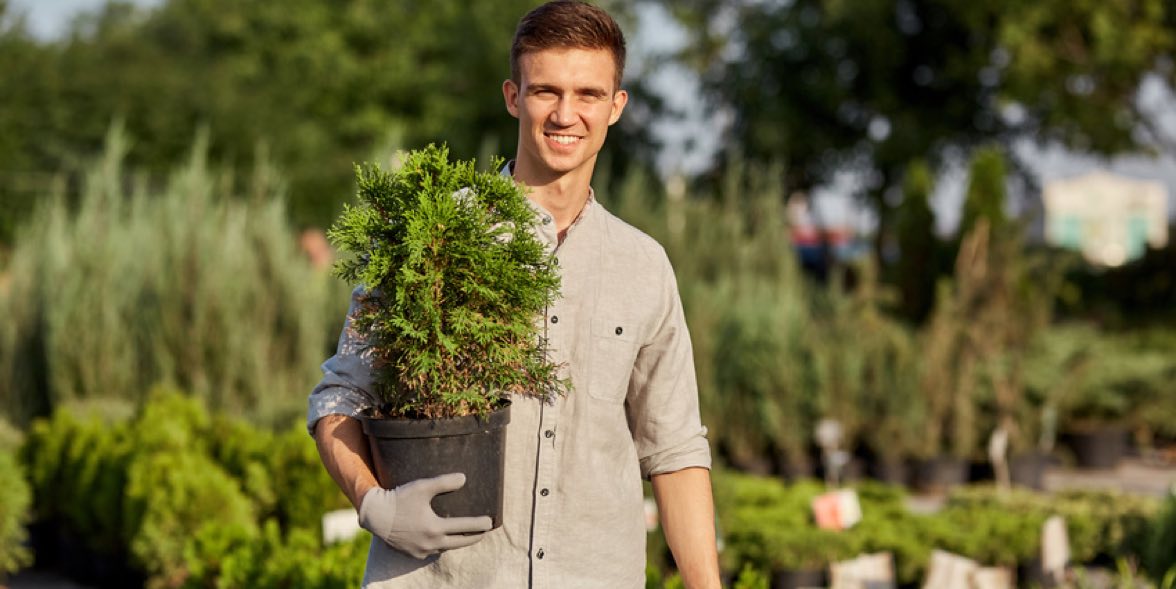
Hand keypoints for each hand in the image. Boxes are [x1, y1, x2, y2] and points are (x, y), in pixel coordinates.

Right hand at [358, 473, 492, 559]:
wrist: (375, 516)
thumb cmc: (399, 499)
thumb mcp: (421, 487)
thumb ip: (444, 482)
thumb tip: (464, 478)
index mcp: (435, 528)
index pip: (464, 527)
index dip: (479, 525)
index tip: (490, 522)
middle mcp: (431, 543)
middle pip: (459, 542)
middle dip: (474, 537)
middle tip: (483, 532)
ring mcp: (422, 551)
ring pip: (446, 548)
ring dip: (457, 542)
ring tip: (465, 534)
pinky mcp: (414, 554)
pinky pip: (433, 551)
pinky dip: (441, 546)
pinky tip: (443, 539)